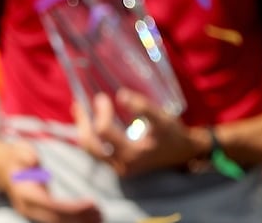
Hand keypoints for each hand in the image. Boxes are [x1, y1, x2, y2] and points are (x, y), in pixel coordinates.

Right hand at [0, 141, 101, 222]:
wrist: (1, 166)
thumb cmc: (14, 157)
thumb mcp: (19, 150)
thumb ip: (25, 155)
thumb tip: (33, 162)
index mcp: (24, 193)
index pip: (52, 205)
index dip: (72, 208)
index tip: (91, 203)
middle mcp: (28, 206)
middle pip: (57, 218)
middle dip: (80, 218)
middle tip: (100, 213)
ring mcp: (33, 212)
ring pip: (58, 222)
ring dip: (79, 222)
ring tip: (99, 217)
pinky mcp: (39, 213)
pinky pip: (57, 220)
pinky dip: (73, 220)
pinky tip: (88, 217)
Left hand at [73, 90, 198, 176]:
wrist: (182, 154)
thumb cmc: (172, 134)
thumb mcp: (162, 118)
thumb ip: (143, 106)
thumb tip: (121, 95)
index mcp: (133, 154)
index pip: (104, 131)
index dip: (101, 112)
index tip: (102, 97)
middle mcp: (122, 164)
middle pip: (90, 144)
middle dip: (83, 122)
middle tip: (79, 103)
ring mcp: (118, 167)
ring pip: (90, 149)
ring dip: (83, 129)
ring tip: (79, 110)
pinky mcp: (117, 165)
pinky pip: (96, 151)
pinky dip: (89, 136)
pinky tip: (87, 120)